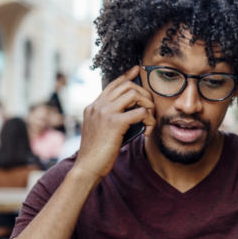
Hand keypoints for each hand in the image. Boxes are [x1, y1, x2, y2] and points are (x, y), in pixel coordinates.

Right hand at [74, 65, 155, 180]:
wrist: (87, 167)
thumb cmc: (97, 153)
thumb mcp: (100, 131)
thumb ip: (110, 119)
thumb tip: (133, 114)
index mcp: (93, 107)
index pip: (112, 85)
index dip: (126, 76)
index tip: (136, 71)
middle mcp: (97, 106)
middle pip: (126, 86)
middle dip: (144, 94)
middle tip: (150, 108)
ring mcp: (105, 112)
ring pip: (134, 94)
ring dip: (148, 105)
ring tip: (150, 119)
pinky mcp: (114, 122)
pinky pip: (140, 112)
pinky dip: (149, 120)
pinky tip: (148, 130)